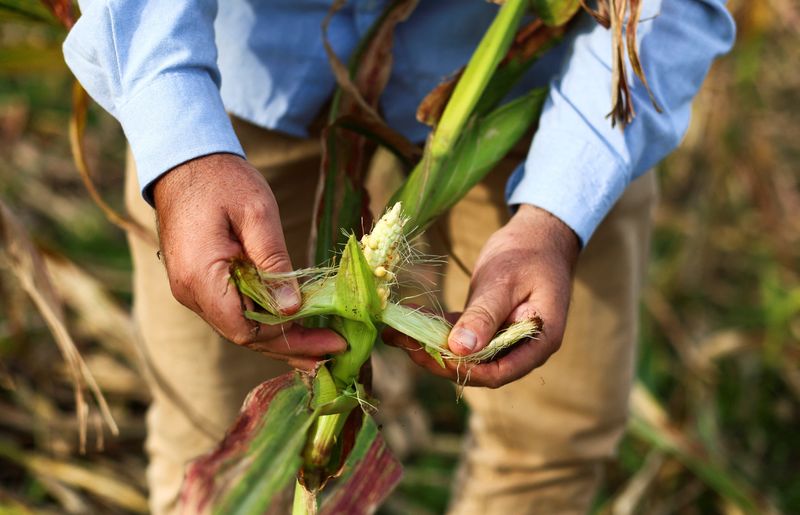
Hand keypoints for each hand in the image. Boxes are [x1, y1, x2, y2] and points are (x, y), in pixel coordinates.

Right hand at [153, 153, 345, 368]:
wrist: (183, 161)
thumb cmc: (223, 180)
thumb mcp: (257, 213)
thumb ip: (274, 261)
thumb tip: (292, 307)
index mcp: (201, 277)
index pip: (247, 329)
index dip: (290, 341)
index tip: (331, 341)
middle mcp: (190, 292)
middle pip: (245, 335)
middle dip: (292, 346)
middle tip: (335, 350)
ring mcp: (191, 290)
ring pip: (240, 326)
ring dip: (280, 338)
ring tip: (321, 345)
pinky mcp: (198, 283)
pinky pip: (234, 311)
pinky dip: (265, 320)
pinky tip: (293, 323)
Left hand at [385, 204, 578, 387]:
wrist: (539, 235)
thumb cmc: (528, 254)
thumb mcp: (504, 282)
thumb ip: (485, 316)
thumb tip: (460, 350)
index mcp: (539, 341)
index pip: (499, 372)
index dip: (464, 370)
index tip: (431, 355)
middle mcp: (521, 348)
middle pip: (477, 368)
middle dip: (438, 358)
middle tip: (403, 341)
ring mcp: (503, 340)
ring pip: (464, 355)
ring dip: (431, 345)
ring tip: (395, 334)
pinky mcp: (487, 328)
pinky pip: (460, 335)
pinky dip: (435, 330)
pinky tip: (408, 321)